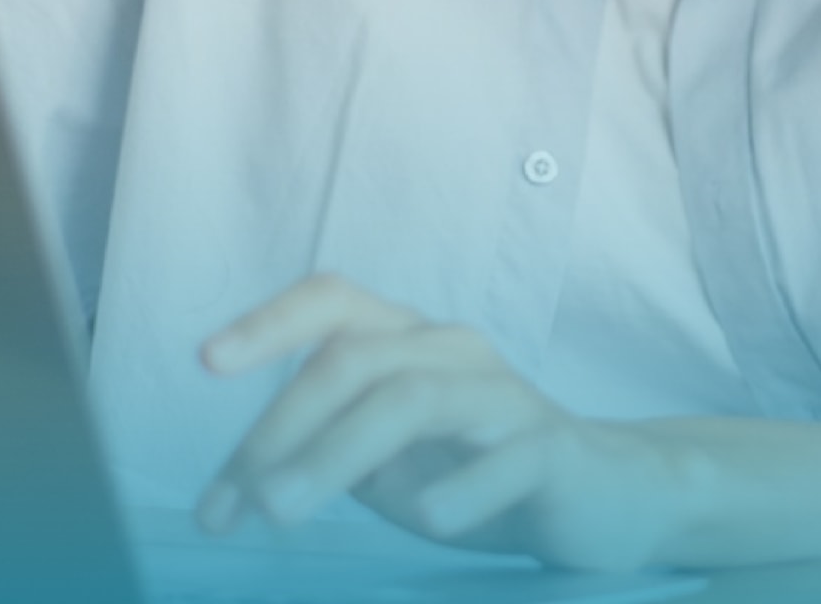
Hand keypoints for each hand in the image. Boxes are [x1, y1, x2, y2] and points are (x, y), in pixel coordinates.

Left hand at [194, 274, 684, 569]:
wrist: (613, 497)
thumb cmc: (484, 472)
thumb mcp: (392, 461)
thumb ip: (330, 448)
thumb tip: (245, 478)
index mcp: (410, 344)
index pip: (333, 303)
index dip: (269, 321)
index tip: (208, 362)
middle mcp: (453, 352)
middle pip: (353, 360)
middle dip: (281, 428)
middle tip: (241, 503)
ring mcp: (505, 398)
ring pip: (412, 398)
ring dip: (337, 453)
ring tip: (286, 510)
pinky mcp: (554, 450)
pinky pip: (508, 456)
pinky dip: (463, 485)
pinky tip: (429, 519)